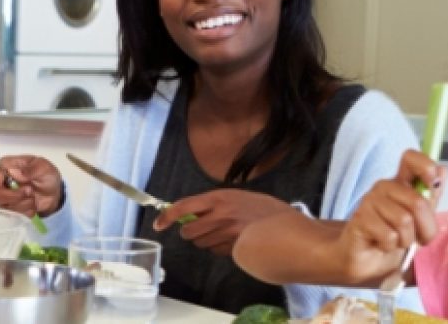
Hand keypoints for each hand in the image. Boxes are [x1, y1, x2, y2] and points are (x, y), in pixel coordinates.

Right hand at [0, 155, 63, 216]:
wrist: (54, 194)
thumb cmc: (47, 176)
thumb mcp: (44, 167)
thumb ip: (31, 169)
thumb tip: (16, 173)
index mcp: (9, 166)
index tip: (10, 184)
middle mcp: (3, 181)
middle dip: (13, 195)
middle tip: (29, 191)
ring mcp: (6, 195)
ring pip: (4, 205)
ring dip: (23, 203)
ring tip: (34, 197)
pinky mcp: (11, 207)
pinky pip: (13, 213)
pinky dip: (26, 210)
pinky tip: (33, 205)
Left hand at [154, 189, 296, 256]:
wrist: (288, 228)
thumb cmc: (268, 211)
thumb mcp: (241, 197)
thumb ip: (218, 203)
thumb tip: (197, 211)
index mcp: (219, 197)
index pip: (183, 207)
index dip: (167, 217)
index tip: (159, 224)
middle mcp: (219, 215)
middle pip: (189, 231)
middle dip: (193, 232)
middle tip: (205, 229)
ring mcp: (225, 233)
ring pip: (201, 243)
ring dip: (207, 241)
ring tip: (227, 234)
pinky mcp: (231, 249)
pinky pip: (216, 251)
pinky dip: (220, 249)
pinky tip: (236, 242)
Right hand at [337, 150, 445, 279]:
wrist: (369, 258)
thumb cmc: (395, 235)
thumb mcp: (421, 218)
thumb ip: (431, 196)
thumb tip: (443, 170)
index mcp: (400, 182)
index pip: (410, 158)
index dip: (425, 166)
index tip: (432, 184)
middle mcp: (384, 187)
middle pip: (417, 201)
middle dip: (424, 227)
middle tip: (416, 236)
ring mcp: (369, 201)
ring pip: (403, 221)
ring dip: (405, 239)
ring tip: (396, 240)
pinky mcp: (360, 219)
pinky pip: (389, 235)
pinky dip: (391, 246)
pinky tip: (382, 244)